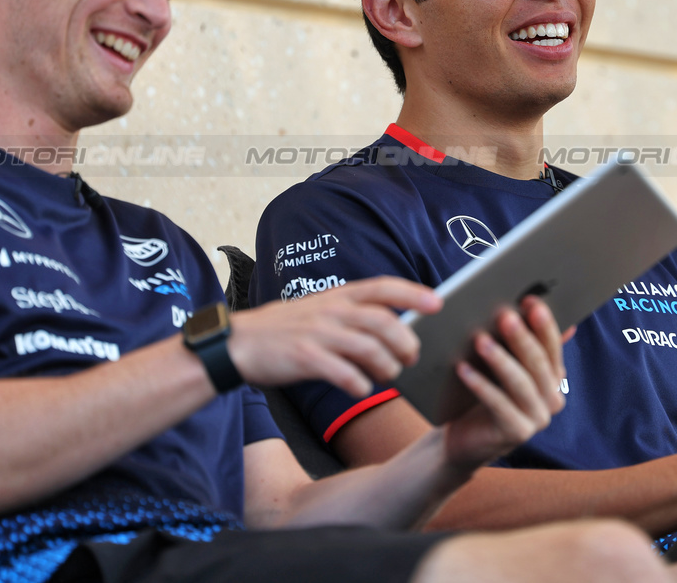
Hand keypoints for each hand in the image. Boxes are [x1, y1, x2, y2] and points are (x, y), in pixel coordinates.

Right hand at [228, 276, 440, 396]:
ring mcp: (317, 333)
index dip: (413, 293)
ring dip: (386, 366)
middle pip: (384, 321)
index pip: (383, 287)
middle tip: (412, 356)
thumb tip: (393, 328)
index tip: (438, 302)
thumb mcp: (320, 311)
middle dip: (406, 341)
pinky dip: (359, 384)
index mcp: (337, 296)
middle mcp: (331, 310)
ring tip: (389, 376)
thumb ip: (352, 315)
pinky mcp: (304, 357)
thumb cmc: (285, 331)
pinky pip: (343, 373)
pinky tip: (362, 389)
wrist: (237, 344)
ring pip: (369, 348)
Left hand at [441, 296, 566, 468]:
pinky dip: (480, 385)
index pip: (552, 346)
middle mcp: (552, 398)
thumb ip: (517, 341)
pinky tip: (463, 369)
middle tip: (505, 316)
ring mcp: (537, 419)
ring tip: (480, 340)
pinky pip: (499, 405)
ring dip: (500, 360)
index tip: (529, 301)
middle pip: (538, 364)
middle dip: (522, 338)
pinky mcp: (517, 433)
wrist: (464, 438)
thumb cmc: (483, 393)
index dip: (543, 324)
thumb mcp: (501, 365)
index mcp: (554, 377)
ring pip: (521, 383)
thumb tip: (530, 304)